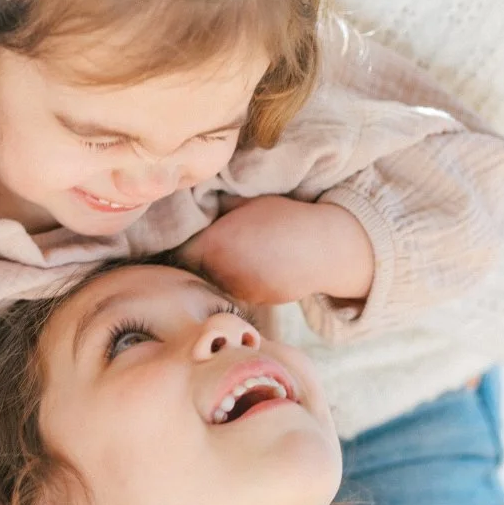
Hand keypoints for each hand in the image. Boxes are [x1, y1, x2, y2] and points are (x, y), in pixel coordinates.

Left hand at [179, 197, 374, 307]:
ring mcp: (238, 292)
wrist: (325, 249)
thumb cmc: (286, 218)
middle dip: (198, 256)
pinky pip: (237, 289)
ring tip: (237, 252)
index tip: (187, 233)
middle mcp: (220, 274)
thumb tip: (200, 205)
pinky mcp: (255, 302)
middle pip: (194, 268)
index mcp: (213, 246)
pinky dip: (240, 279)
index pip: (178, 250)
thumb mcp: (248, 202)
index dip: (180, 241)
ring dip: (218, 270)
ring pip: (215, 281)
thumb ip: (219, 208)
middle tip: (208, 240)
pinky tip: (255, 264)